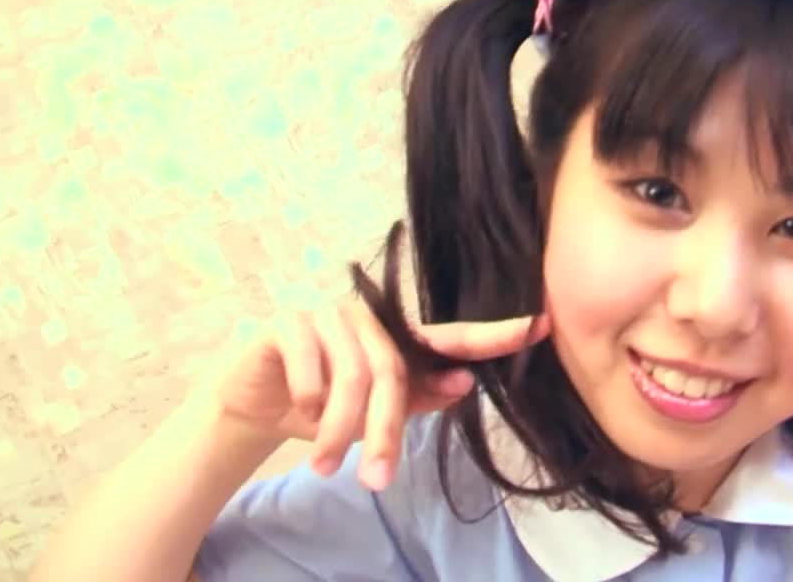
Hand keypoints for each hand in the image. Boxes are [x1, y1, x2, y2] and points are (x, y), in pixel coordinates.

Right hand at [205, 298, 549, 489]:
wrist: (253, 407)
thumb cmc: (322, 407)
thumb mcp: (374, 414)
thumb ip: (418, 396)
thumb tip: (464, 383)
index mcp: (396, 340)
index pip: (450, 337)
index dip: (494, 335)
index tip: (540, 327)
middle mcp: (368, 318)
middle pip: (394, 374)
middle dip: (385, 433)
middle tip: (376, 480)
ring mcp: (328, 313)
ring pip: (352, 375)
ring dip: (338, 430)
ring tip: (326, 466)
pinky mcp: (289, 320)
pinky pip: (311, 364)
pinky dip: (307, 400)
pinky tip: (297, 411)